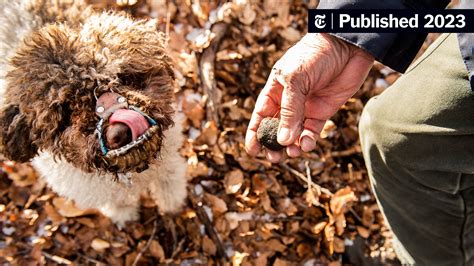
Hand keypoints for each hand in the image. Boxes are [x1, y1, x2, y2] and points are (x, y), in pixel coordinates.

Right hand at [245, 33, 373, 161]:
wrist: (348, 46)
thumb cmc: (315, 55)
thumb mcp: (296, 80)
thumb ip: (289, 110)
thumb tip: (282, 140)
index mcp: (275, 90)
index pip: (260, 115)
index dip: (254, 134)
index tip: (252, 151)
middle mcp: (288, 101)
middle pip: (276, 129)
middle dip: (274, 145)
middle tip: (274, 158)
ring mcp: (306, 107)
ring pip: (294, 134)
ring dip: (291, 146)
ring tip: (292, 153)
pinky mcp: (323, 112)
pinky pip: (312, 131)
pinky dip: (308, 140)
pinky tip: (307, 144)